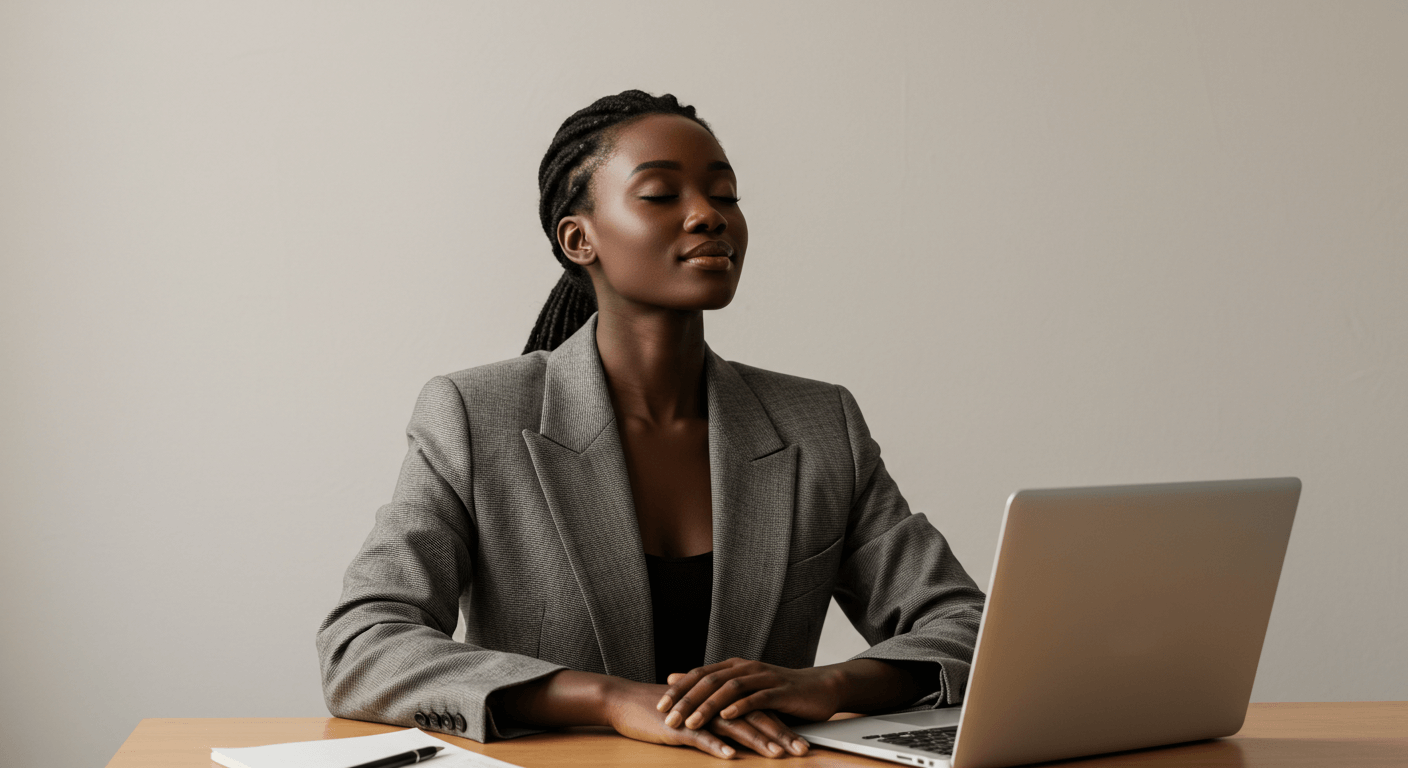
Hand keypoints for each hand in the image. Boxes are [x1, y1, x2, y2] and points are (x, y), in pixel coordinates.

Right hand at [605, 678, 803, 758]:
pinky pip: (700, 737)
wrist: (625, 700)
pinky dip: (716, 746)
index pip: (758, 713)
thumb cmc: (663, 710)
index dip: (782, 727)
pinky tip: (731, 756)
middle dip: (780, 736)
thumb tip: (745, 733)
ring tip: (776, 754)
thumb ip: (721, 719)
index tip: (804, 742)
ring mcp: (697, 715)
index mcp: (721, 701)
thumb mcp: (698, 714)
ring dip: (756, 741)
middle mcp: (714, 705)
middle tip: (802, 750)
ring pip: (733, 727)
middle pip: (754, 719)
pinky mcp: (678, 726)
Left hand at [656, 658, 841, 730]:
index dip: (679, 690)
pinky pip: (757, 697)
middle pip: (710, 681)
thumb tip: (676, 677)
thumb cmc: (778, 691)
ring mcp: (763, 678)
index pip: (699, 675)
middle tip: (668, 717)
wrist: (820, 688)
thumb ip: (711, 683)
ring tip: (691, 721)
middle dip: (687, 700)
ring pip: (730, 689)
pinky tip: (726, 717)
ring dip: (708, 706)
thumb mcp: (742, 686)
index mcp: (734, 667)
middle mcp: (746, 668)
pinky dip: (740, 707)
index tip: (659, 705)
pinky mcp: (780, 691)